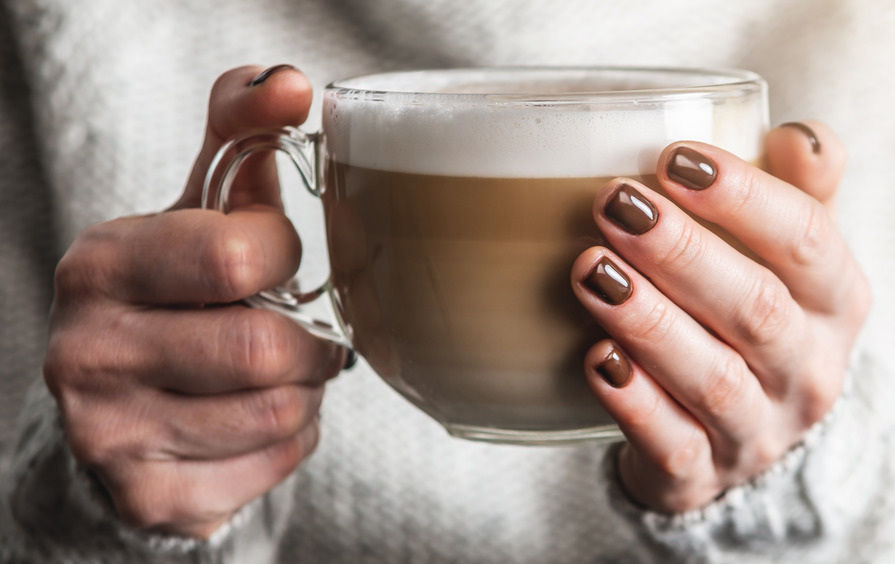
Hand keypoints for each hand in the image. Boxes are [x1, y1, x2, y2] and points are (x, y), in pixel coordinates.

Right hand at [43, 65, 349, 537]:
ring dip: (304, 390)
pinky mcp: (151, 497)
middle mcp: (88, 352)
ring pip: (280, 410)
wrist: (121, 412)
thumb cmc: (177, 297)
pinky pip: (275, 462)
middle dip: (304, 339)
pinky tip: (256, 420)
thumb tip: (291, 83)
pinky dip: (291, 438)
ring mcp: (112, 435)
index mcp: (101, 264)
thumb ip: (240, 139)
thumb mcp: (197, 212)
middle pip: (265, 346)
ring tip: (276, 375)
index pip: (237, 252)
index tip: (269, 263)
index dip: (283, 257)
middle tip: (295, 332)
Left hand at [573, 122, 868, 512]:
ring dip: (650, 321)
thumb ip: (798, 192)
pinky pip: (672, 444)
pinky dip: (635, 403)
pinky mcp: (700, 474)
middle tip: (615, 205)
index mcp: (835, 302)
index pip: (808, 241)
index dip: (745, 197)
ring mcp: (757, 431)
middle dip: (683, 254)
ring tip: (591, 271)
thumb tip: (800, 134)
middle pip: (756, 309)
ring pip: (713, 379)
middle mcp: (806, 370)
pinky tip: (597, 359)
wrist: (744, 436)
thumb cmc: (757, 319)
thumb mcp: (791, 258)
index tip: (675, 159)